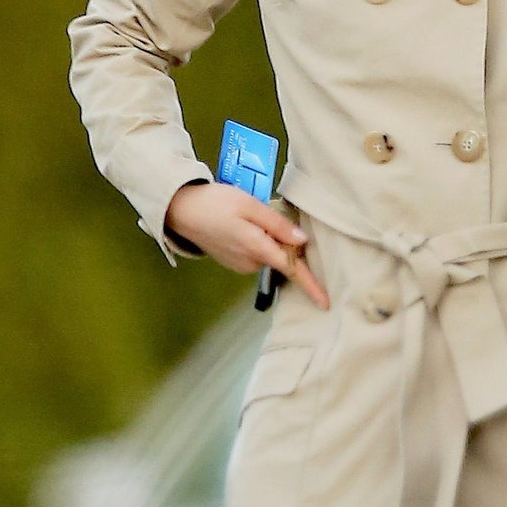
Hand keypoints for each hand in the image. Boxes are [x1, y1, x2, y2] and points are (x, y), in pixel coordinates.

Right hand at [165, 181, 329, 308]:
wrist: (181, 210)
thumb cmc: (215, 203)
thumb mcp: (250, 206)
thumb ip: (277, 224)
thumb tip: (302, 241)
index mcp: (258, 249)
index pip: (291, 271)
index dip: (310, 286)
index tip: (325, 303)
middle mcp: (251, 262)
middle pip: (281, 257)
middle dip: (285, 241)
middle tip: (269, 213)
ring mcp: (241, 264)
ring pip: (268, 254)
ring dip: (269, 239)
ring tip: (249, 216)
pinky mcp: (233, 261)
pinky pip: (256, 253)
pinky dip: (257, 241)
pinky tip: (242, 225)